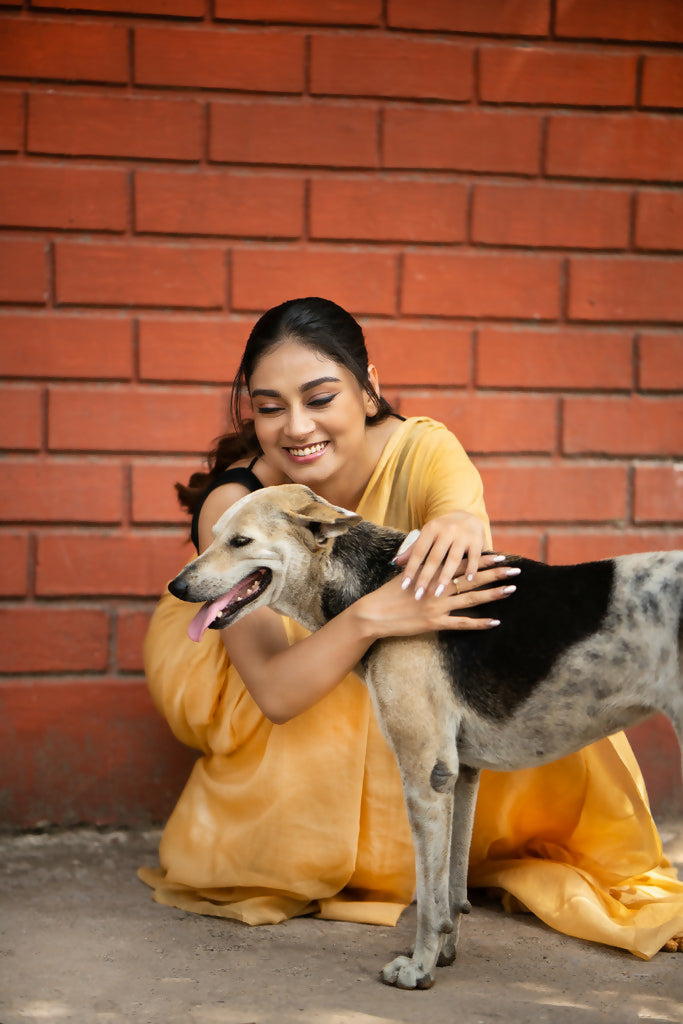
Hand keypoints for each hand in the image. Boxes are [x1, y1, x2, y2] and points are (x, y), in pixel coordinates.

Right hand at [357, 557, 518, 637]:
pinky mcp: (434, 623)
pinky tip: (495, 621)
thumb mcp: (407, 574)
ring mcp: (438, 606)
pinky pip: (462, 623)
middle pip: (473, 578)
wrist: (374, 613)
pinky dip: (479, 623)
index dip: (483, 559)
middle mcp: (438, 587)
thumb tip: (434, 558)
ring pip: (472, 598)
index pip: (463, 563)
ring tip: (511, 589)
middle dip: (496, 573)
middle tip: (516, 570)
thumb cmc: (389, 593)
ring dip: (493, 594)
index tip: (501, 555)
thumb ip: (423, 567)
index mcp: (432, 573)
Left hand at [392, 512, 487, 599]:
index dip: (411, 569)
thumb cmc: (442, 531)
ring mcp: (462, 534)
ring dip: (445, 577)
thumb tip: (395, 563)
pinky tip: (468, 580)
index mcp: (431, 529)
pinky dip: (472, 568)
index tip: (404, 586)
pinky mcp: (477, 539)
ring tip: (438, 593)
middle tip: (418, 595)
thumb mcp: (428, 536)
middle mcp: (446, 530)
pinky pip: (474, 556)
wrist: (468, 515)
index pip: (418, 552)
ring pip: (453, 559)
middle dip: (425, 577)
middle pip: (434, 557)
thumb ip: (413, 549)